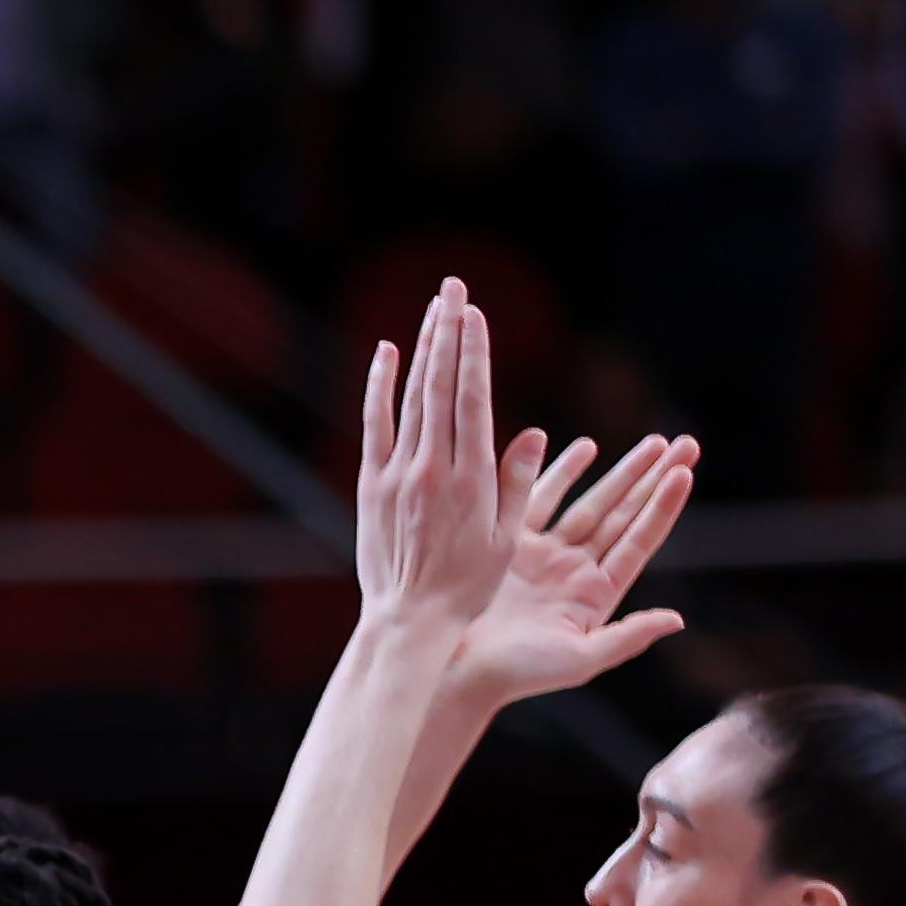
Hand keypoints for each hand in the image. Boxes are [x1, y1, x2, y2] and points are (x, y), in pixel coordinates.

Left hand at [350, 279, 515, 635]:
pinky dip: (380, 386)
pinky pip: (375, 425)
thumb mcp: (508, 539)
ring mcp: (397, 474)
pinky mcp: (372, 484)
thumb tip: (534, 432)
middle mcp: (432, 468)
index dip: (474, 352)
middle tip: (455, 287)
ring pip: (411, 398)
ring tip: (434, 305)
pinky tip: (388, 351)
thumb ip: (518, 482)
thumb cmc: (468, 585)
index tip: (477, 314)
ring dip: (423, 347)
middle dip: (450, 332)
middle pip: (440, 386)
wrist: (408, 619)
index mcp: (471, 479)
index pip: (473, 400)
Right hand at [449, 428, 695, 707]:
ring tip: (653, 442)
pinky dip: (562, 473)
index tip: (684, 473)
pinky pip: (539, 499)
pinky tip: (585, 448)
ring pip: (590, 501)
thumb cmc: (515, 674)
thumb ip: (626, 637)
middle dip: (653, 478)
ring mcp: (542, 554)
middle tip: (685, 443)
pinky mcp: (506, 544)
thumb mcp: (578, 661)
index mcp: (595, 594)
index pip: (638, 541)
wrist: (453, 670)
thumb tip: (676, 619)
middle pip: (623, 514)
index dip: (662, 507)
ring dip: (621, 471)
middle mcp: (574, 569)